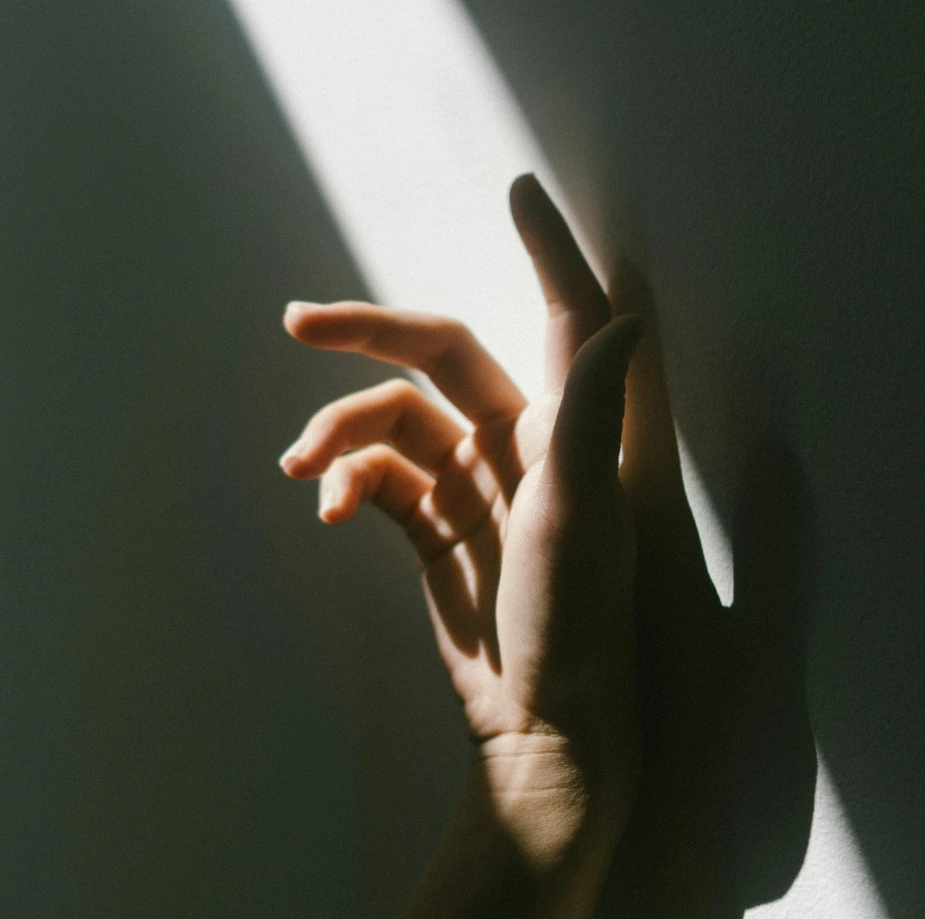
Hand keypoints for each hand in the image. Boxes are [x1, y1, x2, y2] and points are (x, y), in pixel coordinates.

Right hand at [279, 176, 643, 863]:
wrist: (536, 723)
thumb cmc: (575, 622)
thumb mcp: (579, 516)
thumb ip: (589, 413)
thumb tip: (626, 317)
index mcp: (568, 428)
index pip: (560, 315)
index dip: (544, 250)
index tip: (517, 188)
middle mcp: (520, 443)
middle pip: (438, 355)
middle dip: (368, 333)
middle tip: (297, 322)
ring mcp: (471, 485)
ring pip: (391, 422)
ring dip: (339, 435)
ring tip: (304, 471)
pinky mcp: (432, 528)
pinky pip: (376, 479)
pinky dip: (346, 483)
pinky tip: (327, 510)